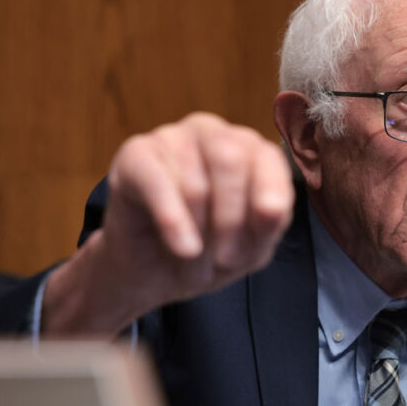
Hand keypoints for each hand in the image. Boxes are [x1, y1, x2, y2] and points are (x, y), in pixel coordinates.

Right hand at [43, 112, 294, 335]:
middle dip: (230, 219)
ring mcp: (171, 138)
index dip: (266, 201)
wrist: (152, 272)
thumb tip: (272, 208)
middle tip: (225, 259)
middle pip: (231, 160)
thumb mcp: (250, 248)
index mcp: (248, 148)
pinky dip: (173, 220)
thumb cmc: (208, 250)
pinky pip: (157, 183)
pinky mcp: (134, 155)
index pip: (267, 158)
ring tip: (193, 261)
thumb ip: (268, 224)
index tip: (257, 240)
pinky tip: (182, 247)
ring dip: (198, 234)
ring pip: (194, 182)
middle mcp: (211, 133)